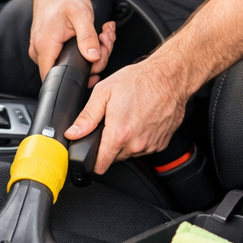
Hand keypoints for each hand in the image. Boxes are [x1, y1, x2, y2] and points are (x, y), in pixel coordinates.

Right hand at [30, 0, 116, 82]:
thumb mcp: (81, 14)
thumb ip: (88, 37)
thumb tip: (93, 57)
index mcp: (45, 46)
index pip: (55, 78)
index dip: (77, 79)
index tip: (94, 69)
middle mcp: (39, 51)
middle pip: (68, 71)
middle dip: (94, 59)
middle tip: (104, 41)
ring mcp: (42, 50)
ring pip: (70, 63)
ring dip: (92, 51)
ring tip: (101, 35)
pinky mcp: (48, 47)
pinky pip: (67, 55)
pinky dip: (83, 47)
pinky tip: (93, 36)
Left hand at [64, 59, 187, 174]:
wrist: (170, 78)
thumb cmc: (139, 81)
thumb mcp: (104, 92)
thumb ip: (87, 117)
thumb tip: (73, 133)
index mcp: (119, 133)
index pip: (101, 164)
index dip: (92, 160)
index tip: (89, 154)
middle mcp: (136, 144)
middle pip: (114, 157)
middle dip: (109, 145)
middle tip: (111, 123)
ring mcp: (151, 145)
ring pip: (129, 153)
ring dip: (125, 142)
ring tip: (127, 119)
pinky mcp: (161, 143)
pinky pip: (144, 148)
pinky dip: (140, 138)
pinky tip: (140, 121)